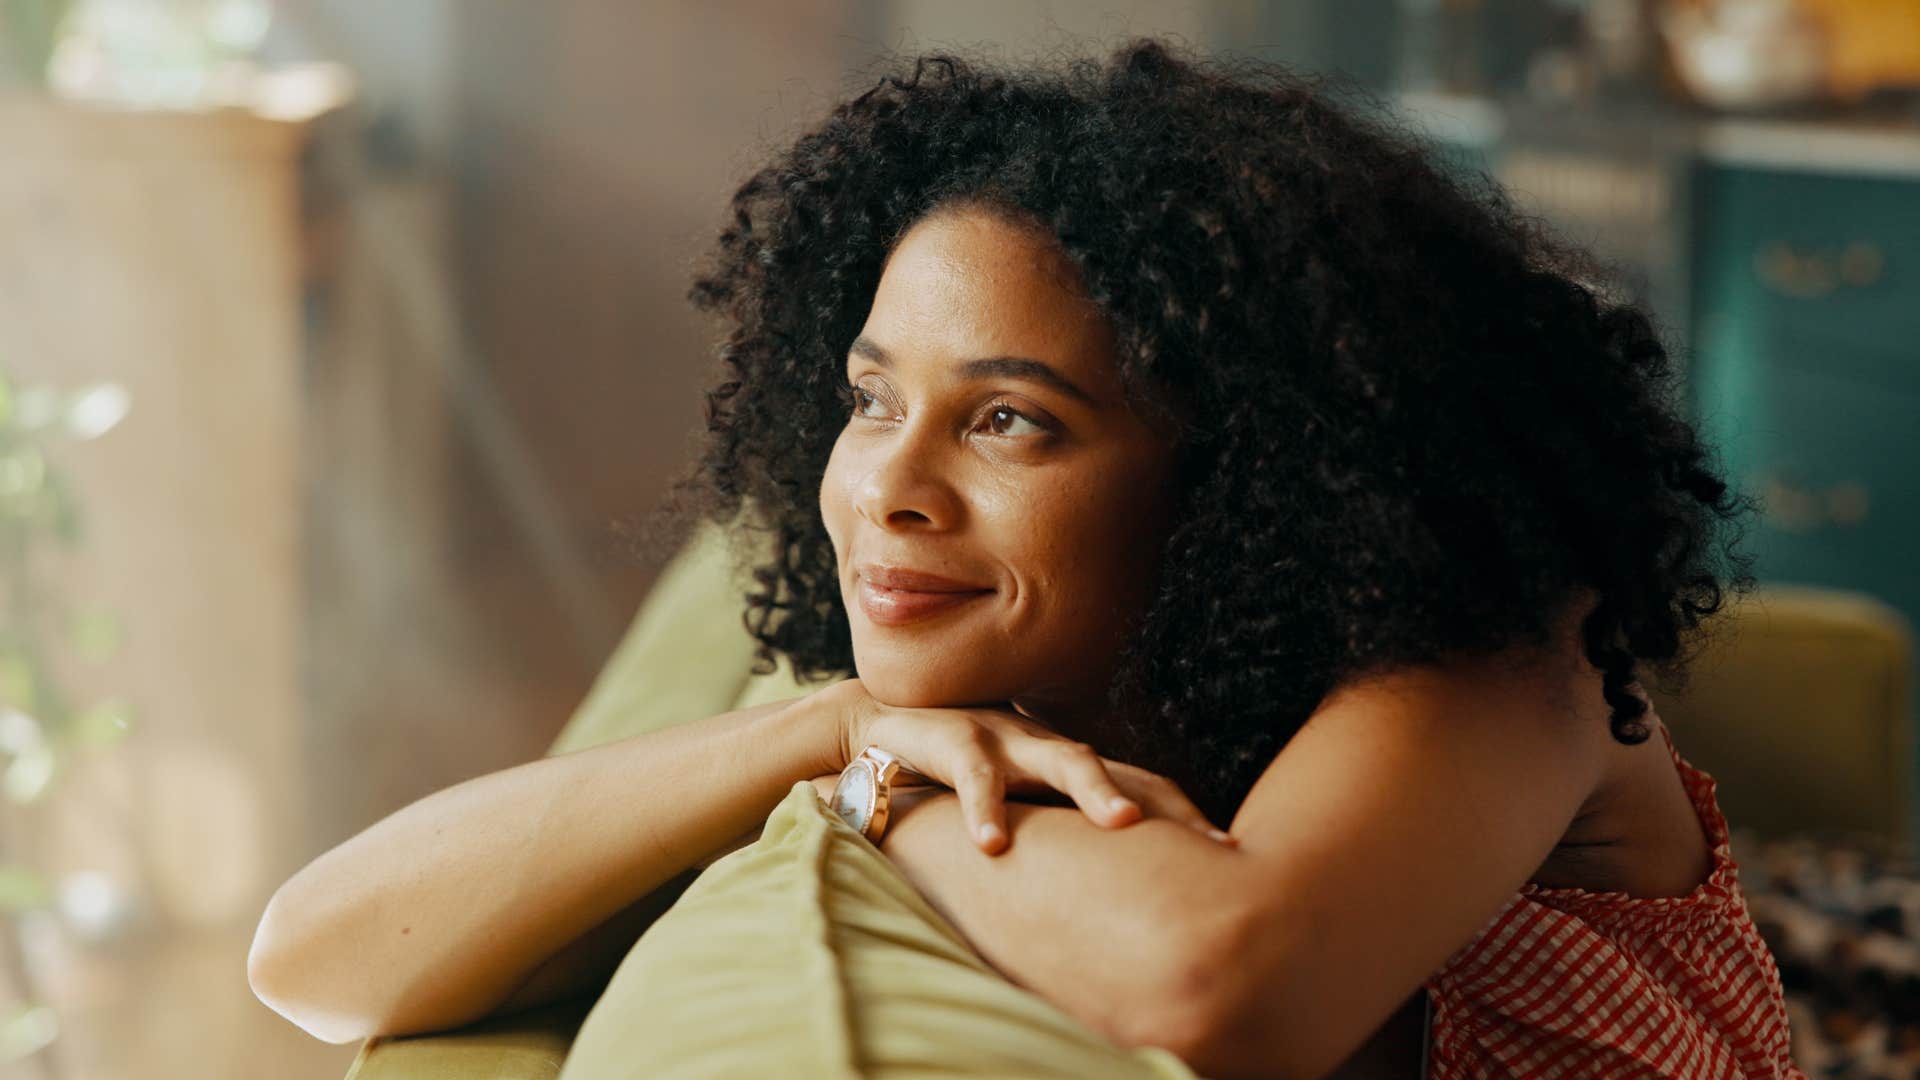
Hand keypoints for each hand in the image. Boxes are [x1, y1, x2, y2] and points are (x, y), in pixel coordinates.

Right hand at [804, 678, 1234, 854]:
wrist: (875, 726)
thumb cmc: (955, 775)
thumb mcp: (1014, 806)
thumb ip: (1055, 837)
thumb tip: (1107, 906)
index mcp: (1065, 767)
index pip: (1143, 789)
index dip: (1186, 818)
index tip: (1233, 857)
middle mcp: (1047, 748)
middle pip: (1127, 771)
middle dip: (1168, 803)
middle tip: (1211, 841)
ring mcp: (1007, 737)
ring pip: (1065, 757)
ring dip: (1096, 788)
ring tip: (1124, 822)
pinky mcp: (953, 738)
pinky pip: (975, 775)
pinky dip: (985, 809)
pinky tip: (992, 844)